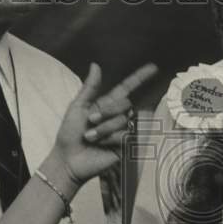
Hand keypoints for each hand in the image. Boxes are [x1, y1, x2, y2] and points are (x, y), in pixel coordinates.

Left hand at [47, 62, 156, 191]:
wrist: (68, 159)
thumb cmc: (69, 134)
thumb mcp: (77, 107)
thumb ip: (90, 87)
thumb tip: (95, 65)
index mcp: (107, 105)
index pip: (127, 88)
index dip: (140, 77)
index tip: (154, 67)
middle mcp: (117, 117)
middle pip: (125, 104)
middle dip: (106, 111)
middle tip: (90, 121)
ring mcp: (122, 131)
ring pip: (123, 120)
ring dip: (103, 128)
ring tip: (90, 137)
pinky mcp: (125, 146)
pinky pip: (124, 136)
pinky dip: (109, 139)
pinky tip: (100, 145)